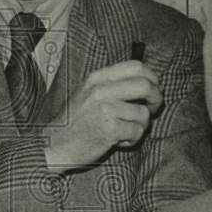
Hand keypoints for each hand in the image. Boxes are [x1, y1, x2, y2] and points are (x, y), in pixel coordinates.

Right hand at [42, 60, 161, 172]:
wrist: (54, 145)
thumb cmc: (76, 122)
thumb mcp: (89, 93)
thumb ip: (113, 85)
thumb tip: (148, 82)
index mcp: (97, 78)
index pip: (136, 66)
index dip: (152, 78)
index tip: (152, 90)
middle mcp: (101, 90)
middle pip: (146, 85)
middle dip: (156, 99)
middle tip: (152, 109)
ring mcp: (105, 109)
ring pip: (144, 113)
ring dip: (141, 126)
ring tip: (125, 131)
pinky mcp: (109, 129)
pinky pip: (137, 132)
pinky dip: (132, 140)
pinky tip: (118, 141)